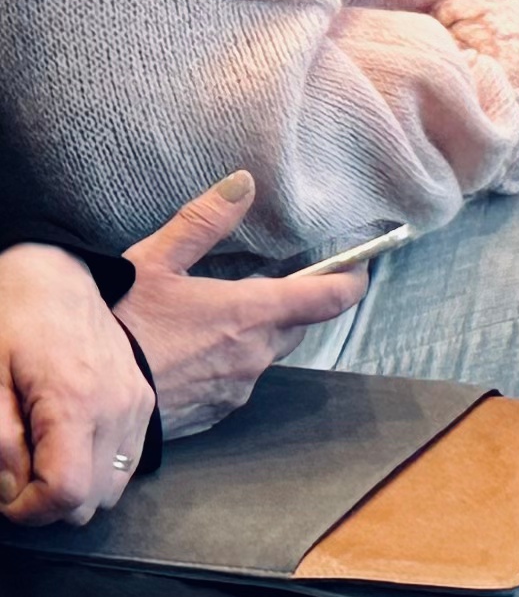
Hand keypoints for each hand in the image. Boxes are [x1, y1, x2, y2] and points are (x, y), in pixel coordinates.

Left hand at [0, 252, 156, 529]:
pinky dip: (94, 469)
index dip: (28, 511)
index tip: (4, 497)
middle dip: (47, 502)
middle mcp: (118, 408)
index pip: (66, 493)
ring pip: (111, 489)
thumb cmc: (12, 321)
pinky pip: (125, 463)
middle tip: (15, 472)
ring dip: (73, 488)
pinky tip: (66, 442)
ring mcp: (138, 406)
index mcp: (75, 402)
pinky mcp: (145, 402)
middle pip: (91, 502)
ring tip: (40, 455)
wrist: (54, 276)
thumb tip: (11, 490)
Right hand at [113, 175, 364, 439]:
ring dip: (250, 338)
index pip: (331, 298)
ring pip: (263, 356)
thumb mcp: (153, 262)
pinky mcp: (214, 414)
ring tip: (207, 322)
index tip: (358, 266)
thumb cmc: (118, 325)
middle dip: (287, 306)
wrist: (83, 401)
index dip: (351, 280)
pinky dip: (223, 365)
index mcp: (253, 314)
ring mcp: (237, 389)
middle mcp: (257, 355)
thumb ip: (204, 222)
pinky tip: (187, 355)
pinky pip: (234, 383)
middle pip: (295, 326)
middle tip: (257, 288)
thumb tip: (244, 182)